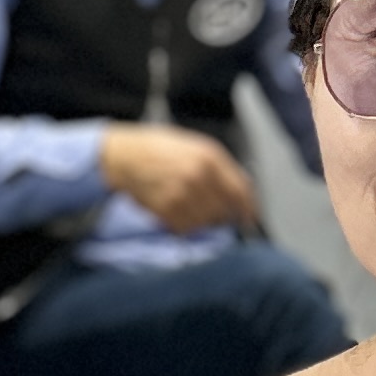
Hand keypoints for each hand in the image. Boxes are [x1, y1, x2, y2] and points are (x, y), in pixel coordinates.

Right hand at [100, 124, 258, 233]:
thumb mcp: (197, 146)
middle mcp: (199, 177)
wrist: (126, 156)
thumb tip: (242, 193)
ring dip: (200, 221)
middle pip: (224, 211)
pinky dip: (184, 225)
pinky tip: (174, 210)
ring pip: (206, 223)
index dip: (248, 208)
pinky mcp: (167, 211)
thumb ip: (222, 168)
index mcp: (210, 158)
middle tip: (208, 208)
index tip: (250, 217)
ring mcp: (183, 195)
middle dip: (220, 214)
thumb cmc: (159, 149)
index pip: (241, 191)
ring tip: (187, 205)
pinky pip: (186, 229)